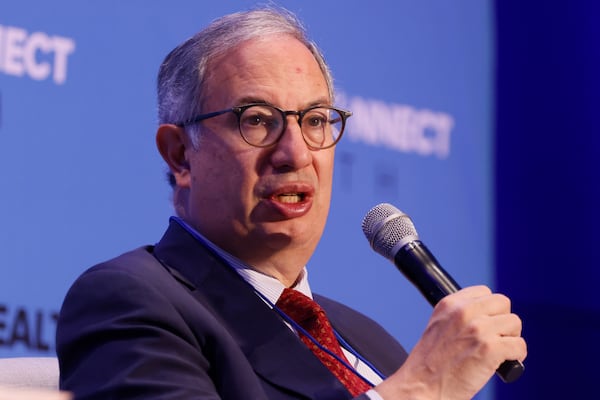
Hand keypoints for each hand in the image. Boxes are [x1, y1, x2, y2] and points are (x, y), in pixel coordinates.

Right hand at [375, 285, 526, 399]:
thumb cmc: (429, 364)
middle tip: (495, 338)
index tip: (486, 323)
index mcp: (449, 304)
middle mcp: (464, 312)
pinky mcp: (490, 349)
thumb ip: (459, 316)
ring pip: (514, 323)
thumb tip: (487, 316)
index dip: (489, 309)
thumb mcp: (438, 326)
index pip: (484, 292)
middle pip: (503, 303)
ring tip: (498, 352)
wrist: (422, 387)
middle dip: (503, 321)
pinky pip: (519, 345)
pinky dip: (516, 357)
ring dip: (511, 339)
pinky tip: (502, 365)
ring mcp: (478, 329)